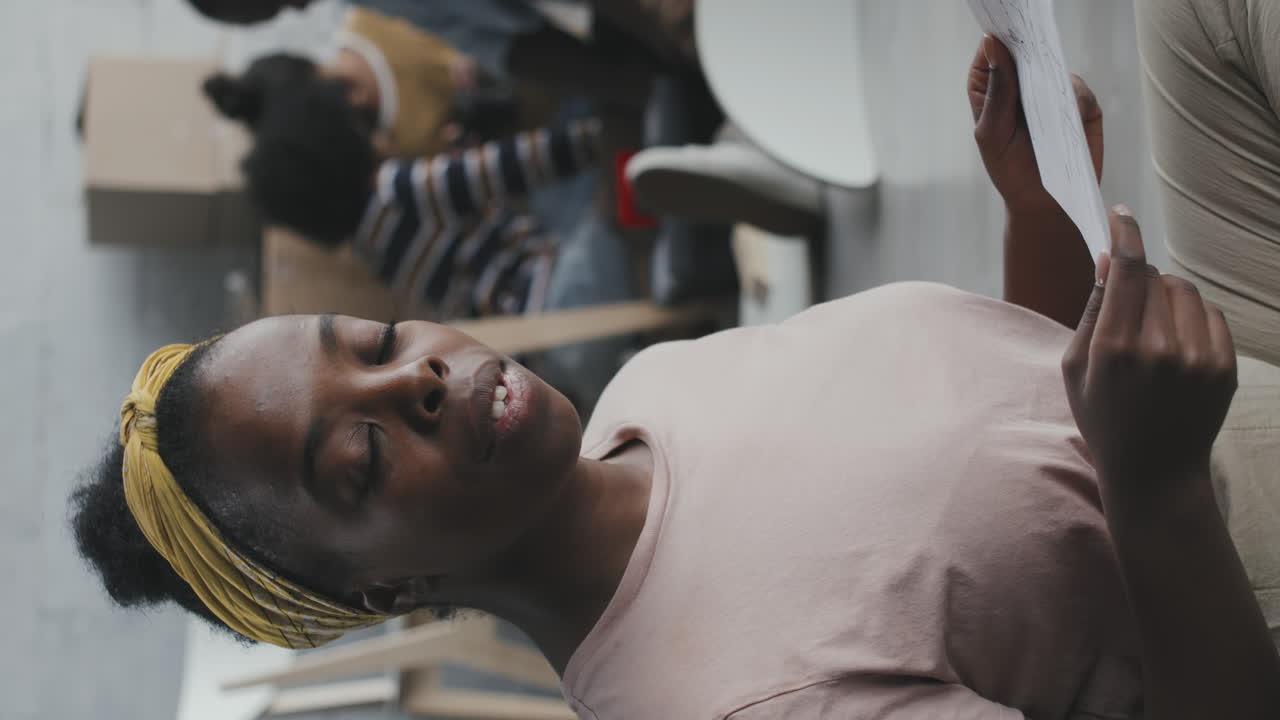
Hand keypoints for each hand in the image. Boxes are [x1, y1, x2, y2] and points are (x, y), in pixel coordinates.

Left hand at [968, 35, 1102, 213]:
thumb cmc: (1010, 170)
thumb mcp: (993, 134)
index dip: (997, 38)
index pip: (993, 53)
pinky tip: (1069, 114)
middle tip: (1029, 43)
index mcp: (992, 88)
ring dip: (1053, 79)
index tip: (1000, 29)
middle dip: (1028, 45)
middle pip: (1026, 51)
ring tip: (1046, 96)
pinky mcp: (1081, 107)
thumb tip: (994, 43)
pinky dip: (1075, 101)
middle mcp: (1024, 85)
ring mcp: (1053, 93)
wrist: (1044, 203)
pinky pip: (1080, 93)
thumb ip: (996, 92)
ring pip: (1057, 70)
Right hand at [1062, 208, 1236, 509]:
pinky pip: (1211, 314)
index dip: (1126, 233)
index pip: (1128, 269)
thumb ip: (1092, 311)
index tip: (1121, 214)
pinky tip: (1177, 346)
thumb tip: (1109, 259)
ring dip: (1168, 296)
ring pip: (1186, 291)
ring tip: (1154, 331)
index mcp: (1114, 348)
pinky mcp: (1224, 367)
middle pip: (1158, 277)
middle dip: (1142, 279)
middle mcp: (1159, 349)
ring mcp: (1197, 359)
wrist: (1154, 472)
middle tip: (1131, 308)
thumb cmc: (1104, 418)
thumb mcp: (1075, 368)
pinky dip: (1193, 318)